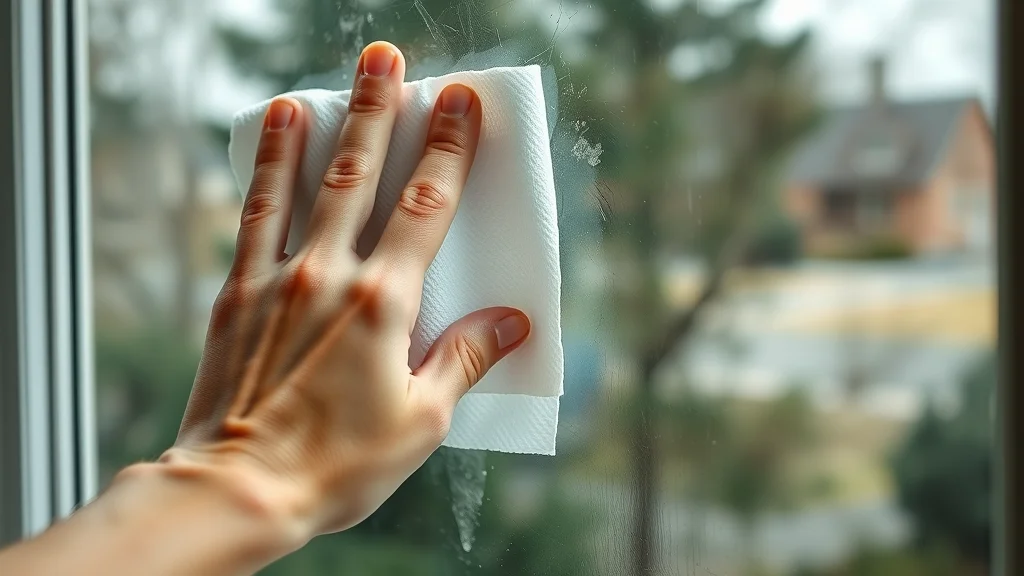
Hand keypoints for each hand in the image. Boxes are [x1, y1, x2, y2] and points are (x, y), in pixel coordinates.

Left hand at [160, 41, 529, 544]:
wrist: (238, 488)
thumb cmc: (336, 463)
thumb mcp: (421, 421)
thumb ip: (464, 360)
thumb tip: (510, 324)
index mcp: (384, 304)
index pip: (426, 208)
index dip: (448, 150)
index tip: (460, 104)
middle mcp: (330, 275)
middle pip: (362, 175)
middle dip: (382, 111)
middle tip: (391, 60)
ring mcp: (279, 277)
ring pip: (306, 182)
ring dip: (326, 125)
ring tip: (335, 79)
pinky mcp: (238, 292)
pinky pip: (254, 214)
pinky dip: (267, 168)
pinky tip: (274, 133)